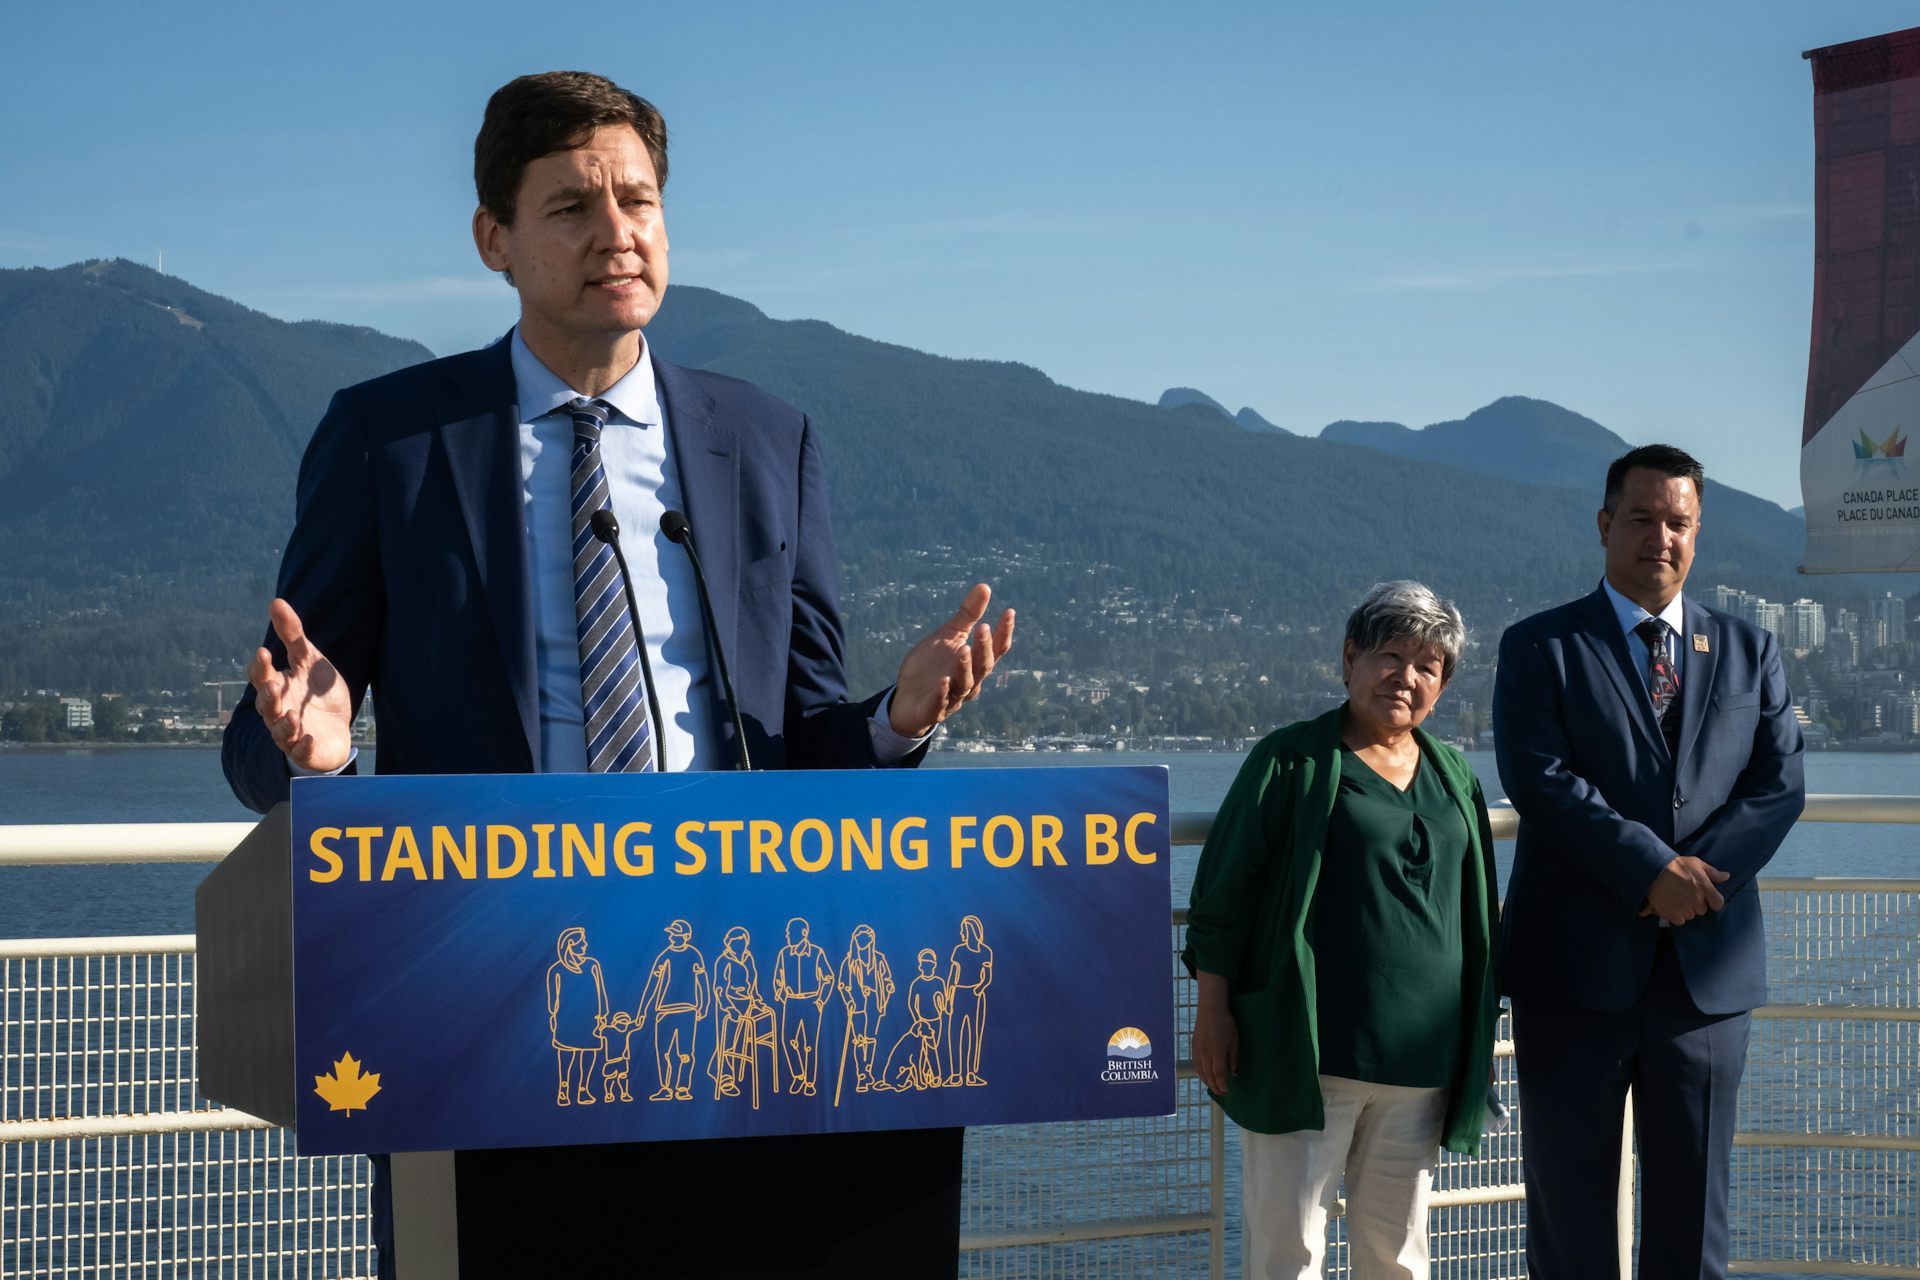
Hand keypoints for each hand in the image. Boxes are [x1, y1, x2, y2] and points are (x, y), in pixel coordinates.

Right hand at [248, 598, 353, 772]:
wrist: (337, 726)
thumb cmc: (315, 692)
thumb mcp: (308, 659)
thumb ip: (293, 634)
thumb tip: (275, 601)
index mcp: (277, 687)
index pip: (261, 676)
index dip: (260, 666)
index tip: (264, 652)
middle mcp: (277, 711)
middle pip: (266, 704)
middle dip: (268, 696)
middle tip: (272, 685)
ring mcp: (291, 733)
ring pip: (280, 731)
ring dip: (284, 724)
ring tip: (291, 715)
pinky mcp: (306, 751)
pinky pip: (301, 751)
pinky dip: (304, 746)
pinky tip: (310, 738)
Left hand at [890, 583, 1015, 738]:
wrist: (907, 698)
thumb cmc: (933, 666)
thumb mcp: (948, 636)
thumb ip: (967, 615)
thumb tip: (985, 586)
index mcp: (975, 663)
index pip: (995, 648)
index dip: (1003, 632)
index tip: (1009, 612)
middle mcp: (970, 681)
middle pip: (983, 666)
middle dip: (983, 648)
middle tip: (983, 627)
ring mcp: (952, 697)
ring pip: (965, 684)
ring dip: (965, 667)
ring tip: (964, 649)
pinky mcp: (933, 709)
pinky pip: (940, 702)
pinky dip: (942, 692)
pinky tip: (943, 680)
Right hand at [1191, 972, 1237, 1096]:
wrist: (1210, 1010)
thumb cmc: (1226, 1024)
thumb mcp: (1234, 1041)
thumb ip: (1233, 1058)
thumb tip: (1234, 1073)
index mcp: (1217, 1052)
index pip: (1219, 1074)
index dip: (1222, 1085)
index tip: (1226, 1092)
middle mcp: (1206, 1054)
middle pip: (1209, 1075)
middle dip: (1215, 1086)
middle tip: (1222, 1094)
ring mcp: (1198, 1051)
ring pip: (1201, 1071)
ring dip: (1207, 1082)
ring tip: (1214, 1088)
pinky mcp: (1194, 1047)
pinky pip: (1196, 1065)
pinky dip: (1200, 1073)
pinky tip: (1204, 1077)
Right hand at [1640, 855, 1729, 924]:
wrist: (1653, 869)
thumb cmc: (1675, 865)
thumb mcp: (1696, 863)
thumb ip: (1712, 872)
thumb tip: (1726, 876)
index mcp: (1705, 887)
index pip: (1718, 904)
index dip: (1712, 902)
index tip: (1705, 898)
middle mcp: (1696, 900)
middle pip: (1702, 910)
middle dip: (1696, 905)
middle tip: (1686, 895)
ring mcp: (1684, 908)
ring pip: (1690, 916)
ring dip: (1685, 910)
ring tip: (1676, 899)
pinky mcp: (1671, 913)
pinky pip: (1679, 921)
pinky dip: (1676, 916)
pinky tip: (1670, 906)